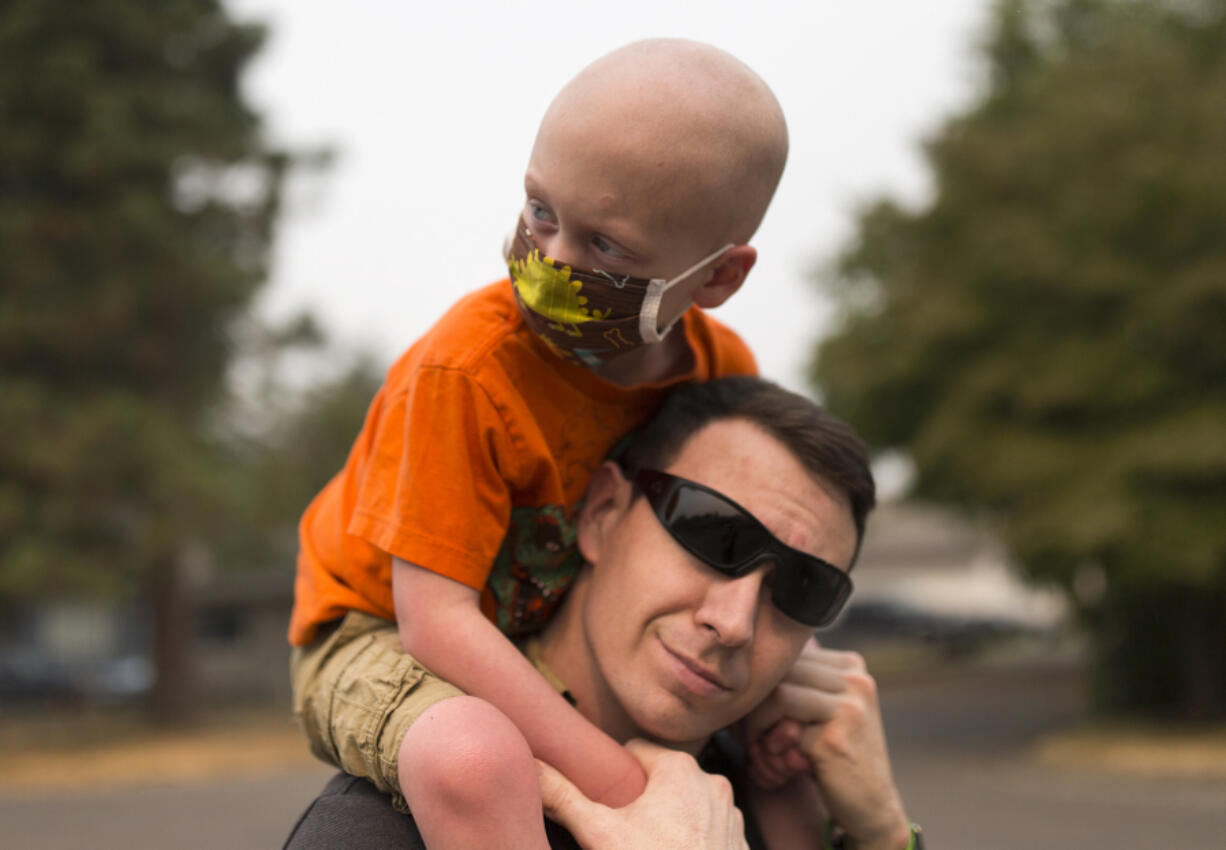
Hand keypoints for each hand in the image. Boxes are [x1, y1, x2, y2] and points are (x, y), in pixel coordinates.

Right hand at [538, 739, 749, 849]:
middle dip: (642, 799)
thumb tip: (532, 767)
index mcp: (680, 769)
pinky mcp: (739, 844)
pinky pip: (709, 831)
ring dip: (669, 819)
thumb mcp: (598, 832)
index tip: (606, 797)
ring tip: (647, 846)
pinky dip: (692, 840)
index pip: (636, 752)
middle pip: (663, 779)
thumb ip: (563, 797)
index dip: (616, 775)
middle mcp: (712, 784)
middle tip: (622, 828)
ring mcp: (731, 816)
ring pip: (688, 805)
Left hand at [746, 638, 909, 849]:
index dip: (767, 686)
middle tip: (755, 736)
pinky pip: (784, 729)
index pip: (791, 658)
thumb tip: (751, 664)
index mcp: (852, 666)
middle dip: (758, 705)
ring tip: (765, 748)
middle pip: (782, 673)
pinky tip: (784, 764)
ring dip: (760, 724)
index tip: (760, 717)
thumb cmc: (837, 756)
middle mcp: (856, 680)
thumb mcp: (824, 710)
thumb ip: (800, 684)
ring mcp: (849, 707)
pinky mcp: (835, 737)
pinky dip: (773, 747)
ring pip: (779, 694)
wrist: (872, 807)